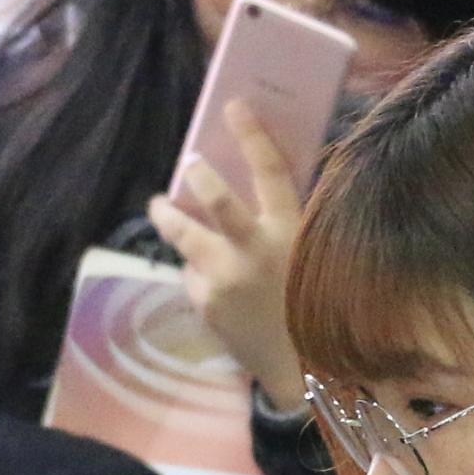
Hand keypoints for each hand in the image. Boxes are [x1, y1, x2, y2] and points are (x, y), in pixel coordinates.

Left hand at [150, 97, 308, 401]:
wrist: (301, 368)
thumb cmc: (313, 303)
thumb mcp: (312, 255)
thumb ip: (286, 223)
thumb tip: (255, 184)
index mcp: (291, 231)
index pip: (270, 171)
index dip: (252, 135)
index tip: (235, 106)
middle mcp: (255, 250)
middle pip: (215, 198)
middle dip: (198, 176)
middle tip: (191, 163)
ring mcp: (225, 277)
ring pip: (184, 233)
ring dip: (168, 215)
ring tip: (160, 204)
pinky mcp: (205, 302)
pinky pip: (193, 274)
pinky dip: (199, 272)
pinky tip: (214, 282)